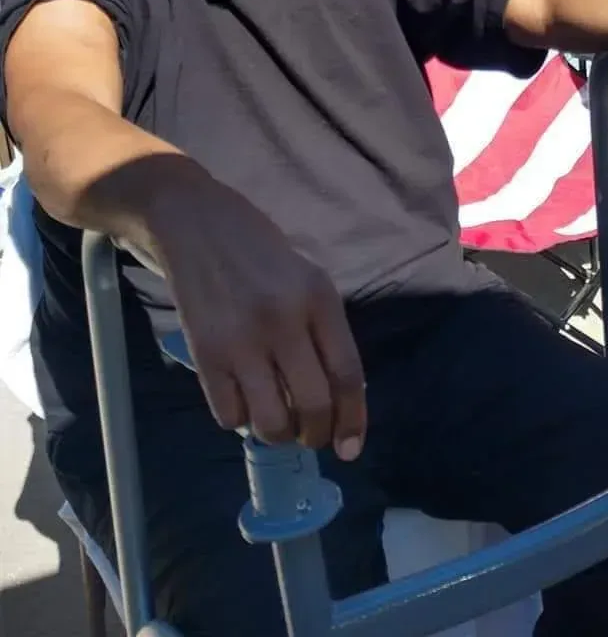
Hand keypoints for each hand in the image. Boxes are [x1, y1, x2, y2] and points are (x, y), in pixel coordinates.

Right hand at [148, 173, 365, 460]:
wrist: (192, 222)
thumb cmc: (257, 248)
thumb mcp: (306, 276)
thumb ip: (323, 329)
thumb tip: (337, 397)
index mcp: (317, 297)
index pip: (347, 373)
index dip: (353, 419)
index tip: (350, 448)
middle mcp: (284, 319)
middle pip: (313, 404)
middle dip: (317, 435)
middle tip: (312, 436)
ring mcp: (241, 338)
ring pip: (271, 420)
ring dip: (279, 435)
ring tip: (277, 422)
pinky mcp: (204, 352)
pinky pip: (229, 414)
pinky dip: (240, 419)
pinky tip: (242, 400)